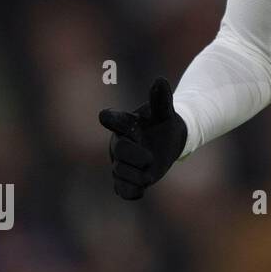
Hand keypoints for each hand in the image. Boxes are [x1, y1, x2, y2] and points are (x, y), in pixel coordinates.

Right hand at [98, 77, 187, 200]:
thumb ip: (161, 99)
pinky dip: (131, 191)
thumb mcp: (165, 112)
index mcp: (126, 124)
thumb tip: (160, 80)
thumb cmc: (161, 124)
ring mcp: (122, 162)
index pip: (116, 120)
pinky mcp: (128, 179)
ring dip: (135, 174)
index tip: (104, 115)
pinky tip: (141, 189)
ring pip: (120, 172)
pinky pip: (124, 190)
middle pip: (119, 150)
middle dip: (134, 154)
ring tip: (149, 172)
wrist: (166, 142)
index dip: (111, 118)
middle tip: (150, 157)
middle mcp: (120, 143)